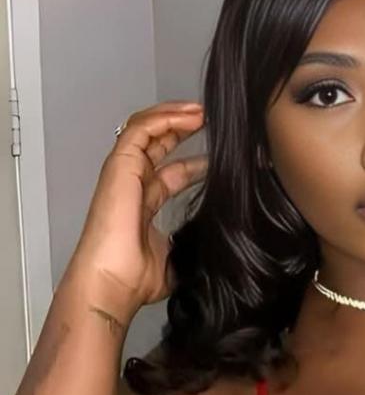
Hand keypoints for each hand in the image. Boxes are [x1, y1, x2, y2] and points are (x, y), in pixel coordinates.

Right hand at [66, 100, 206, 322]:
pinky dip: (166, 118)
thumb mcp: (177, 259)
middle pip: (158, 144)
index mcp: (144, 205)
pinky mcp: (120, 166)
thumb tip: (218, 244)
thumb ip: (192, 244)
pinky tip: (190, 116)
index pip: (172, 174)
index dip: (196, 163)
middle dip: (184, 129)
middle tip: (213, 122)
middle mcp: (133, 185)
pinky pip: (141, 129)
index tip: (221, 159)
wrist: (113, 283)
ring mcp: (124, 173)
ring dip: (175, 116)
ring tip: (203, 111)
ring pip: (147, 129)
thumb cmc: (135, 280)